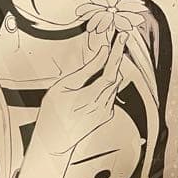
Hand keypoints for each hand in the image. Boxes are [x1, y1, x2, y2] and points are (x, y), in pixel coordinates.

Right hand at [33, 33, 127, 155]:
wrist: (54, 140)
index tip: (122, 37)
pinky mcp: (108, 114)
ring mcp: (107, 111)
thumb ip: (87, 70)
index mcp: (92, 97)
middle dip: (116, 59)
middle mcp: (104, 105)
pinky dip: (108, 84)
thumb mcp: (64, 86)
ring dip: (111, 71)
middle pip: (116, 76)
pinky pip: (112, 94)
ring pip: (115, 85)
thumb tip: (101, 55)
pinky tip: (98, 80)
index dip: (118, 52)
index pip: (111, 70)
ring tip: (106, 58)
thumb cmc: (54, 114)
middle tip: (117, 42)